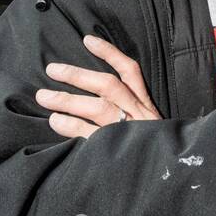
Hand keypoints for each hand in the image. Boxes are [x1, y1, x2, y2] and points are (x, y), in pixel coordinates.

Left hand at [35, 33, 161, 138]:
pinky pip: (92, 135)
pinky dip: (73, 127)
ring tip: (44, 98)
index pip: (130, 71)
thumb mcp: (150, 125)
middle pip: (108, 86)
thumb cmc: (154, 149)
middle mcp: (139, 115)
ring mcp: (129, 132)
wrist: (170, 176)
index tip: (88, 40)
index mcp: (146, 106)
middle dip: (78, 75)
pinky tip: (57, 122)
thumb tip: (96, 95)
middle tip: (52, 70)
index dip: (110, 53)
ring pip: (99, 107)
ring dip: (68, 100)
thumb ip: (131, 110)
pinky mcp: (119, 150)